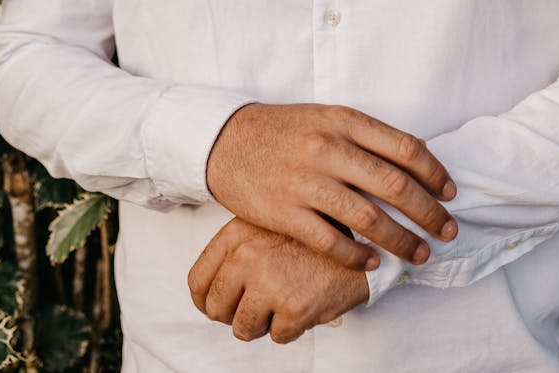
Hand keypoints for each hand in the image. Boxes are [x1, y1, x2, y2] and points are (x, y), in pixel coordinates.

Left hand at [188, 217, 369, 343]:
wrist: (360, 236)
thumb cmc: (311, 232)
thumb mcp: (267, 222)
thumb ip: (236, 248)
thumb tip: (206, 290)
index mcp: (236, 235)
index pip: (197, 281)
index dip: (206, 300)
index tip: (221, 305)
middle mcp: (247, 257)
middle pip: (217, 310)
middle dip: (236, 314)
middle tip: (260, 304)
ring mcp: (269, 282)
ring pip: (243, 329)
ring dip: (264, 323)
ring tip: (285, 298)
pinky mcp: (293, 308)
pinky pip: (277, 337)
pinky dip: (291, 327)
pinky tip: (305, 300)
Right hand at [206, 102, 456, 270]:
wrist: (226, 141)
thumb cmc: (285, 130)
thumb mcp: (327, 117)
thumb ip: (367, 134)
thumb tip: (417, 152)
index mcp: (343, 121)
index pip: (404, 148)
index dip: (434, 173)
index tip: (449, 193)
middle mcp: (328, 148)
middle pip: (394, 185)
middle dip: (428, 213)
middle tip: (447, 230)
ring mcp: (306, 181)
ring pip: (369, 217)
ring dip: (401, 240)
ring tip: (419, 253)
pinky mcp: (285, 212)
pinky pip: (331, 241)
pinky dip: (357, 255)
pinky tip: (372, 263)